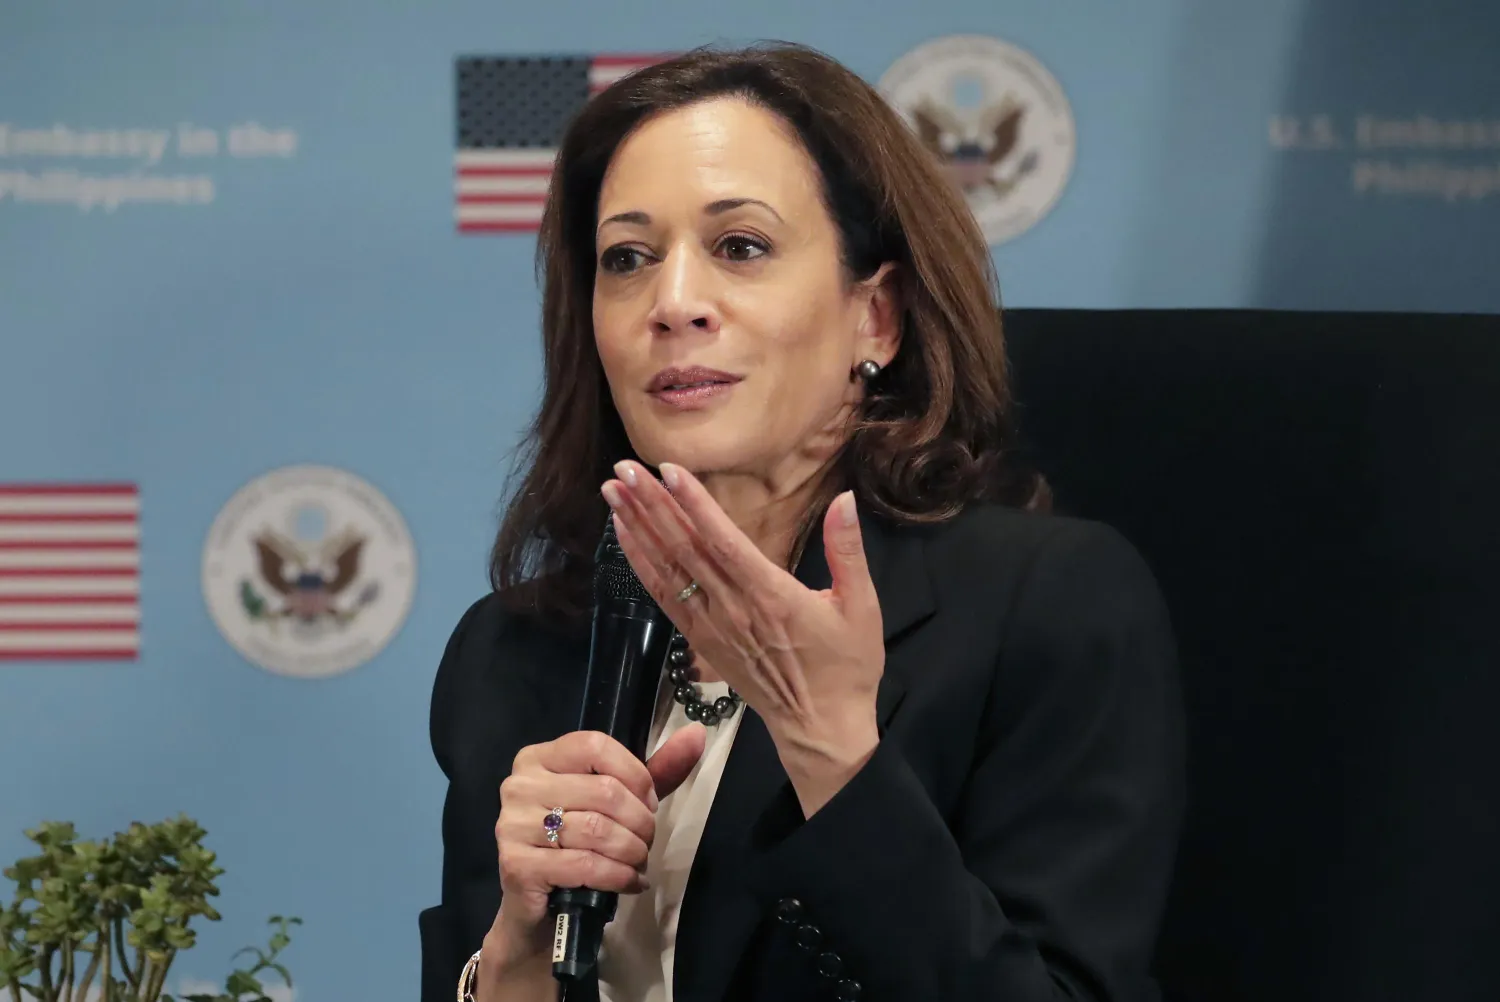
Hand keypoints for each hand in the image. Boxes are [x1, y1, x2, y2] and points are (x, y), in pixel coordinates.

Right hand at [482, 726, 705, 980]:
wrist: (537, 910)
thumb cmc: (577, 847)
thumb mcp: (618, 803)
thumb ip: (656, 769)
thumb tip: (696, 734)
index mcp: (538, 758)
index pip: (595, 746)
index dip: (635, 774)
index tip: (648, 801)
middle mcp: (519, 785)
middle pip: (603, 791)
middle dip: (640, 822)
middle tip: (645, 841)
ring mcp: (512, 825)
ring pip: (597, 829)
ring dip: (632, 852)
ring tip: (638, 863)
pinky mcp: (517, 865)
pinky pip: (584, 864)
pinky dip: (618, 876)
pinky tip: (629, 882)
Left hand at [601, 460, 883, 811]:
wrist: (820, 727)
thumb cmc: (846, 667)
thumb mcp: (861, 607)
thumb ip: (848, 551)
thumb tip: (843, 499)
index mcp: (772, 595)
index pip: (723, 541)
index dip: (693, 505)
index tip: (667, 470)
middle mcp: (734, 608)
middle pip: (684, 548)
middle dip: (651, 504)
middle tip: (622, 467)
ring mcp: (712, 626)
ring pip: (667, 568)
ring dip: (637, 528)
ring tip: (612, 490)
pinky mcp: (700, 642)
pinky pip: (664, 596)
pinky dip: (641, 564)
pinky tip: (625, 537)